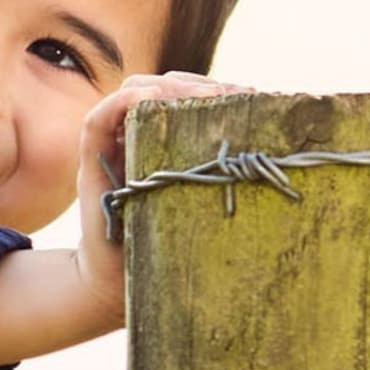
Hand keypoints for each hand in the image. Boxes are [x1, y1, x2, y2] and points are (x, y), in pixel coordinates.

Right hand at [76, 70, 245, 300]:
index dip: (216, 89)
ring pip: (134, 91)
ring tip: (204, 101)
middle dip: (199, 85)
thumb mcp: (202, 205)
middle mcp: (137, 137)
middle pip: (163, 86)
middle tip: (232, 96)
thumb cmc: (165, 249)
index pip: (185, 96)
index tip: (251, 95)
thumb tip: (277, 153)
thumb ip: (222, 176)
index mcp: (164, 142)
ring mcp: (112, 146)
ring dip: (168, 88)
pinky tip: (150, 99)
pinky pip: (99, 119)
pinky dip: (125, 102)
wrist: (117, 283)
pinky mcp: (91, 161)